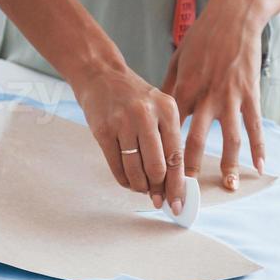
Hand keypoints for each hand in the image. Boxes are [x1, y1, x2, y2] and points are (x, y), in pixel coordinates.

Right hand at [70, 64, 185, 211]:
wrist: (101, 75)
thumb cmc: (134, 97)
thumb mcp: (159, 109)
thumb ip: (167, 140)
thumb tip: (172, 182)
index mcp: (168, 109)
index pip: (176, 156)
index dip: (177, 185)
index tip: (177, 204)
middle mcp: (147, 115)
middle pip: (157, 167)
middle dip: (158, 189)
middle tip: (157, 199)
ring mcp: (123, 122)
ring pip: (135, 170)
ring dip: (139, 187)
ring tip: (141, 188)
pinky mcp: (103, 130)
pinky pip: (116, 166)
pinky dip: (123, 179)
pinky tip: (128, 181)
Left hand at [162, 0, 268, 189]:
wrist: (234, 15)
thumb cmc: (202, 37)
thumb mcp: (178, 60)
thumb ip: (169, 89)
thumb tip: (159, 113)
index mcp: (183, 89)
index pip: (170, 130)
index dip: (164, 154)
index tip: (158, 175)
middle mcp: (205, 97)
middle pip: (195, 142)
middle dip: (189, 171)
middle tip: (186, 193)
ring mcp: (230, 96)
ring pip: (228, 138)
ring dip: (228, 165)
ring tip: (227, 187)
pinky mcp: (250, 93)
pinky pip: (254, 125)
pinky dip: (258, 146)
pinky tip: (259, 166)